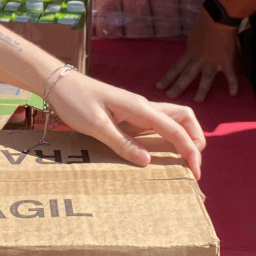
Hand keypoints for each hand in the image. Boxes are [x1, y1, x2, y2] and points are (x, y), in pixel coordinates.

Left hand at [48, 71, 205, 178]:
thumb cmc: (75, 101)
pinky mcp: (129, 114)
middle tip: (193, 163)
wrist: (59, 83)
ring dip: (184, 136)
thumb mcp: (96, 125)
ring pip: (172, 119)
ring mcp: (137, 109)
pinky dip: (168, 137)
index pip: (176, 129)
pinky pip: (156, 124)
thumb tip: (148, 161)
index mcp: (139, 108)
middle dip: (195, 138)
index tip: (196, 171)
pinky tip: (160, 152)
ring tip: (183, 159)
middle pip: (184, 117)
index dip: (190, 150)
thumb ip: (122, 142)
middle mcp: (143, 107)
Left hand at [157, 13, 239, 101]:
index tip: (159, 86)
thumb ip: (193, 45)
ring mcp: (212, 61)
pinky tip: (233, 93)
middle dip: (178, 86)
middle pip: (187, 75)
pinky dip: (232, 84)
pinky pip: (230, 75)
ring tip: (197, 100)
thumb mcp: (194, 34)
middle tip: (170, 96)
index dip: (168, 77)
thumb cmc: (205, 21)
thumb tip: (193, 49)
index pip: (177, 67)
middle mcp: (199, 58)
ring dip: (201, 90)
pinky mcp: (226, 60)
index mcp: (190, 51)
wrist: (218, 16)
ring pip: (205, 78)